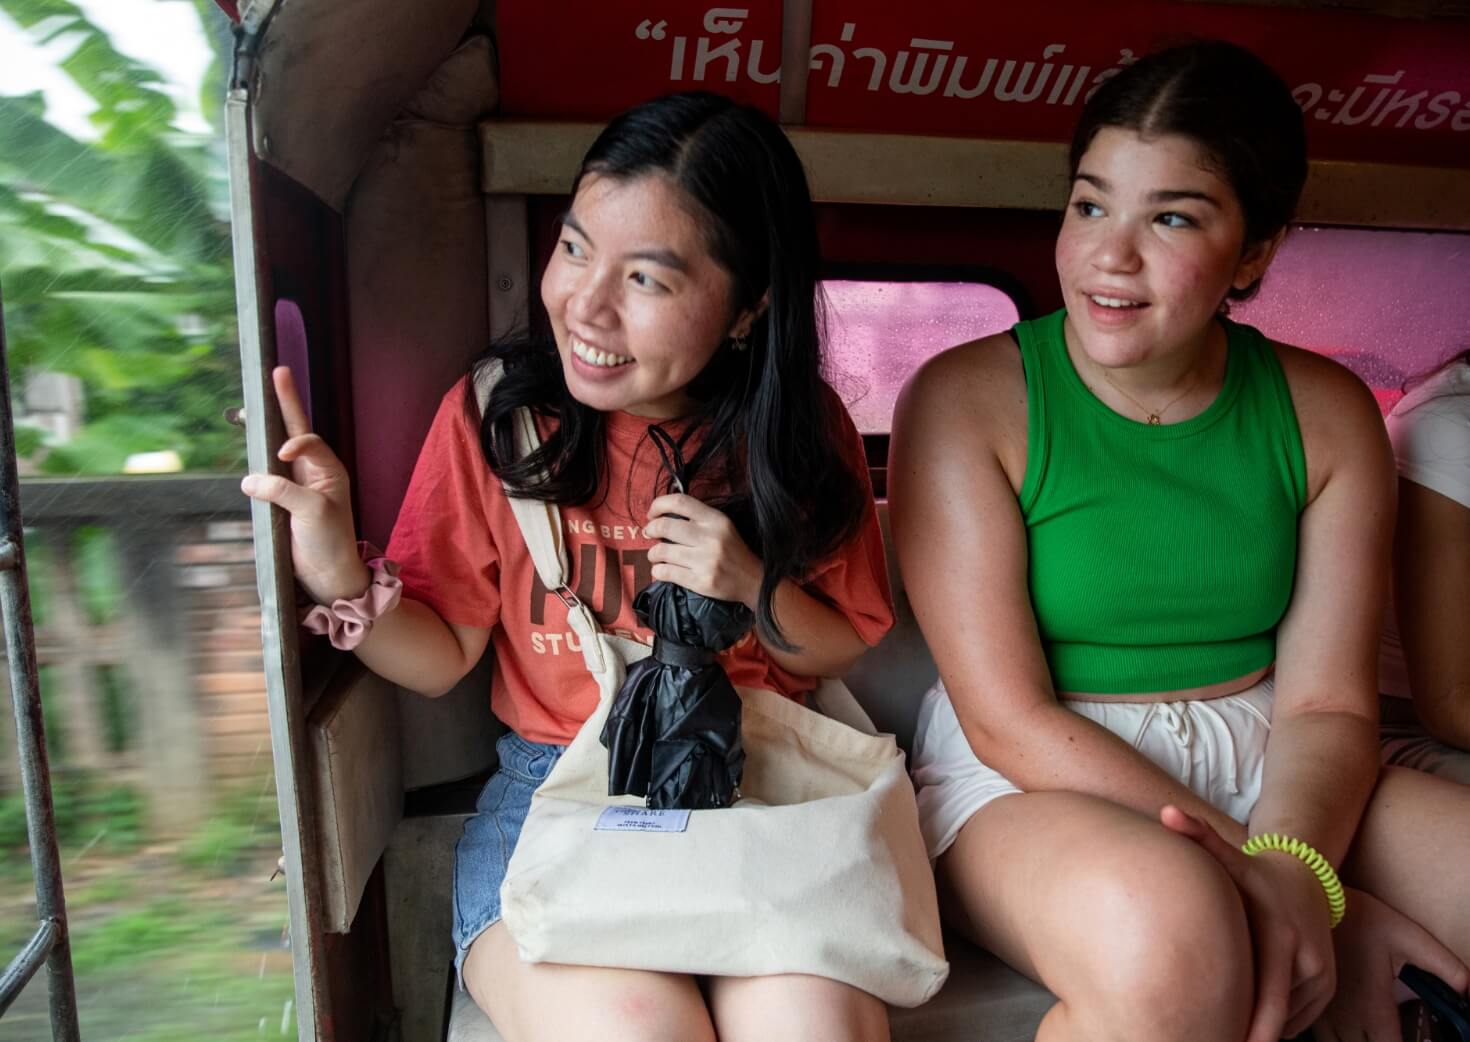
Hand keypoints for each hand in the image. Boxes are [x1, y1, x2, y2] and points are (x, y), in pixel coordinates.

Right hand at [240, 366, 367, 603]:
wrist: (327, 574)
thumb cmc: (329, 541)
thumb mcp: (312, 511)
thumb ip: (282, 491)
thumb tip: (249, 481)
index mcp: (329, 470)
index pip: (309, 441)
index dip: (295, 442)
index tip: (282, 454)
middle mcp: (313, 473)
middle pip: (296, 429)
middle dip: (286, 402)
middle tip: (278, 371)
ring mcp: (296, 485)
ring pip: (277, 448)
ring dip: (266, 426)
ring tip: (252, 404)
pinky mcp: (280, 500)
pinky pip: (266, 474)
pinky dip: (255, 458)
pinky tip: (247, 440)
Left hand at [645, 494, 761, 607]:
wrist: (753, 580)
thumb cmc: (732, 550)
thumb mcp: (721, 525)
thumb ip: (697, 517)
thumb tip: (660, 515)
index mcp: (715, 519)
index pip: (679, 502)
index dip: (658, 505)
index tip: (652, 514)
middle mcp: (710, 537)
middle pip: (665, 526)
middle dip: (651, 529)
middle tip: (649, 534)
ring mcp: (705, 561)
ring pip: (662, 551)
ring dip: (653, 553)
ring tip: (656, 555)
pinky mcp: (700, 581)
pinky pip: (666, 572)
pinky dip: (657, 570)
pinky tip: (661, 569)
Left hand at [1161, 806, 1336, 1041]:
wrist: (1305, 874)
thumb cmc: (1253, 873)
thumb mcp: (1228, 854)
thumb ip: (1196, 835)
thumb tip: (1165, 812)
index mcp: (1281, 938)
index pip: (1268, 1000)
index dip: (1248, 1029)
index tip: (1221, 1041)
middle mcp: (1309, 962)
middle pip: (1278, 1018)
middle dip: (1251, 1039)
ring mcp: (1323, 978)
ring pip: (1288, 1021)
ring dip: (1261, 1033)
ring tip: (1221, 1037)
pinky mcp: (1327, 988)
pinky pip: (1299, 1018)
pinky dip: (1275, 1025)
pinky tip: (1245, 1026)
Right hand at [1315, 887, 1469, 1041]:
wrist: (1319, 900)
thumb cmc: (1365, 920)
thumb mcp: (1412, 939)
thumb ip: (1447, 967)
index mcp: (1373, 1007)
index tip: (1415, 1039)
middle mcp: (1346, 1017)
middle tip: (1393, 1032)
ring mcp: (1324, 1011)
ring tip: (1371, 1032)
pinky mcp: (1310, 1001)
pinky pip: (1322, 1036)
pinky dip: (1336, 1039)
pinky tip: (1348, 1030)